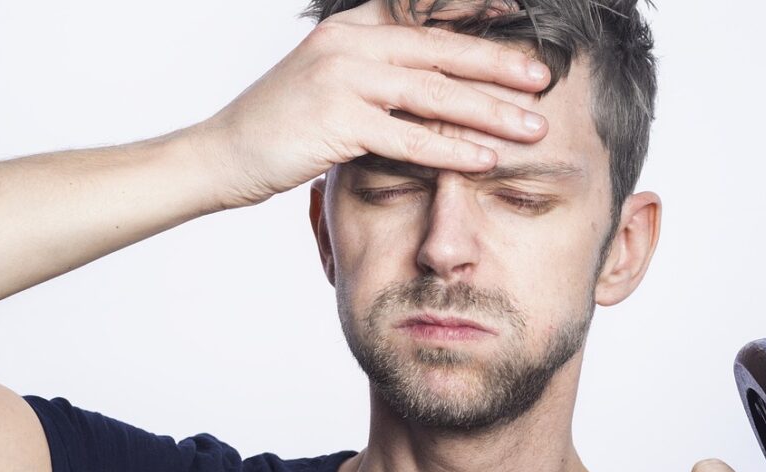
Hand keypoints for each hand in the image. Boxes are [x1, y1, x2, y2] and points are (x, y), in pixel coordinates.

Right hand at [194, 0, 549, 207]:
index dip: (478, 21)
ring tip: (531, 127)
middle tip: (543, 81)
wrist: (222, 154)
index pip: (427, 19)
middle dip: (498, 67)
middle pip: (440, 52)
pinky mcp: (336, 121)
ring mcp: (341, 79)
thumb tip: (428, 82)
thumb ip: (376, 73)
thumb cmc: (280, 124)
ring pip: (432, 93)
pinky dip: (450, 148)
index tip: (524, 28)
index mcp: (352, 29)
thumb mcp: (327, 80)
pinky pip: (407, 136)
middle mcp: (350, 44)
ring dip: (488, 111)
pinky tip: (484, 158)